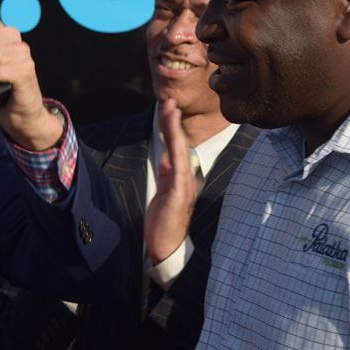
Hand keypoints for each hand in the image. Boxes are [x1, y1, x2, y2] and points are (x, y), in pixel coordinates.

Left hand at [145, 98, 196, 264]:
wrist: (166, 248)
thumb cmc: (164, 223)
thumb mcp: (163, 192)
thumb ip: (166, 173)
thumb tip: (165, 156)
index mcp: (180, 177)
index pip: (176, 147)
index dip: (172, 127)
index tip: (167, 109)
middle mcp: (185, 178)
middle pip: (179, 144)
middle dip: (173, 122)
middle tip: (168, 101)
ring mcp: (184, 186)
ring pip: (180, 152)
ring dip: (174, 131)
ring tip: (170, 111)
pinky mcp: (179, 196)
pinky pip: (178, 170)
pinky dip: (176, 154)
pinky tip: (174, 141)